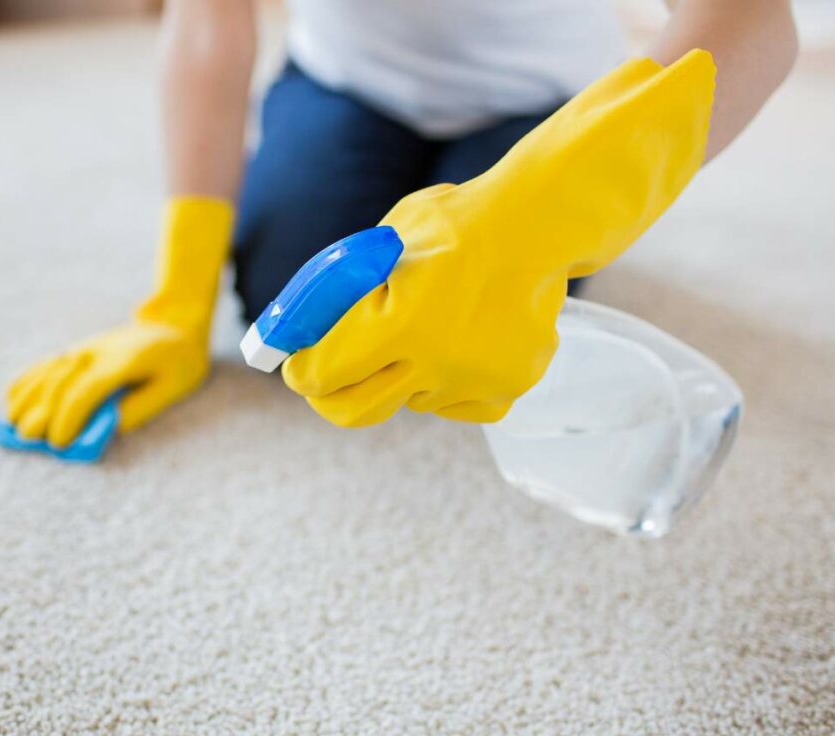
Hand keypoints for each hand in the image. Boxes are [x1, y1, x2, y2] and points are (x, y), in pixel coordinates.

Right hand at [6, 320, 208, 447]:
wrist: (174, 325)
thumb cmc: (179, 363)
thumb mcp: (172, 388)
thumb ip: (140, 408)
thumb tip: (106, 428)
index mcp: (122, 363)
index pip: (85, 391)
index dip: (68, 418)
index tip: (59, 444)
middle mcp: (96, 354)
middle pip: (58, 385)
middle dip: (41, 415)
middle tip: (31, 441)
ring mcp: (84, 349)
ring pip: (46, 373)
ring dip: (28, 400)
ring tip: (15, 426)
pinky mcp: (79, 350)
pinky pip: (46, 364)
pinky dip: (27, 381)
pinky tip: (12, 401)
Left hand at [283, 51, 715, 426]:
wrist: (539, 227)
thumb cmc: (452, 226)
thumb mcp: (382, 245)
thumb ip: (341, 293)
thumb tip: (297, 330)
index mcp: (397, 324)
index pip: (320, 374)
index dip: (300, 370)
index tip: (296, 365)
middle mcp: (433, 364)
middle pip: (352, 411)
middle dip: (330, 395)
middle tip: (327, 378)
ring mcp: (471, 382)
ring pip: (407, 400)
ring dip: (400, 375)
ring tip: (427, 325)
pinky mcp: (504, 391)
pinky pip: (454, 404)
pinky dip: (447, 382)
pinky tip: (461, 342)